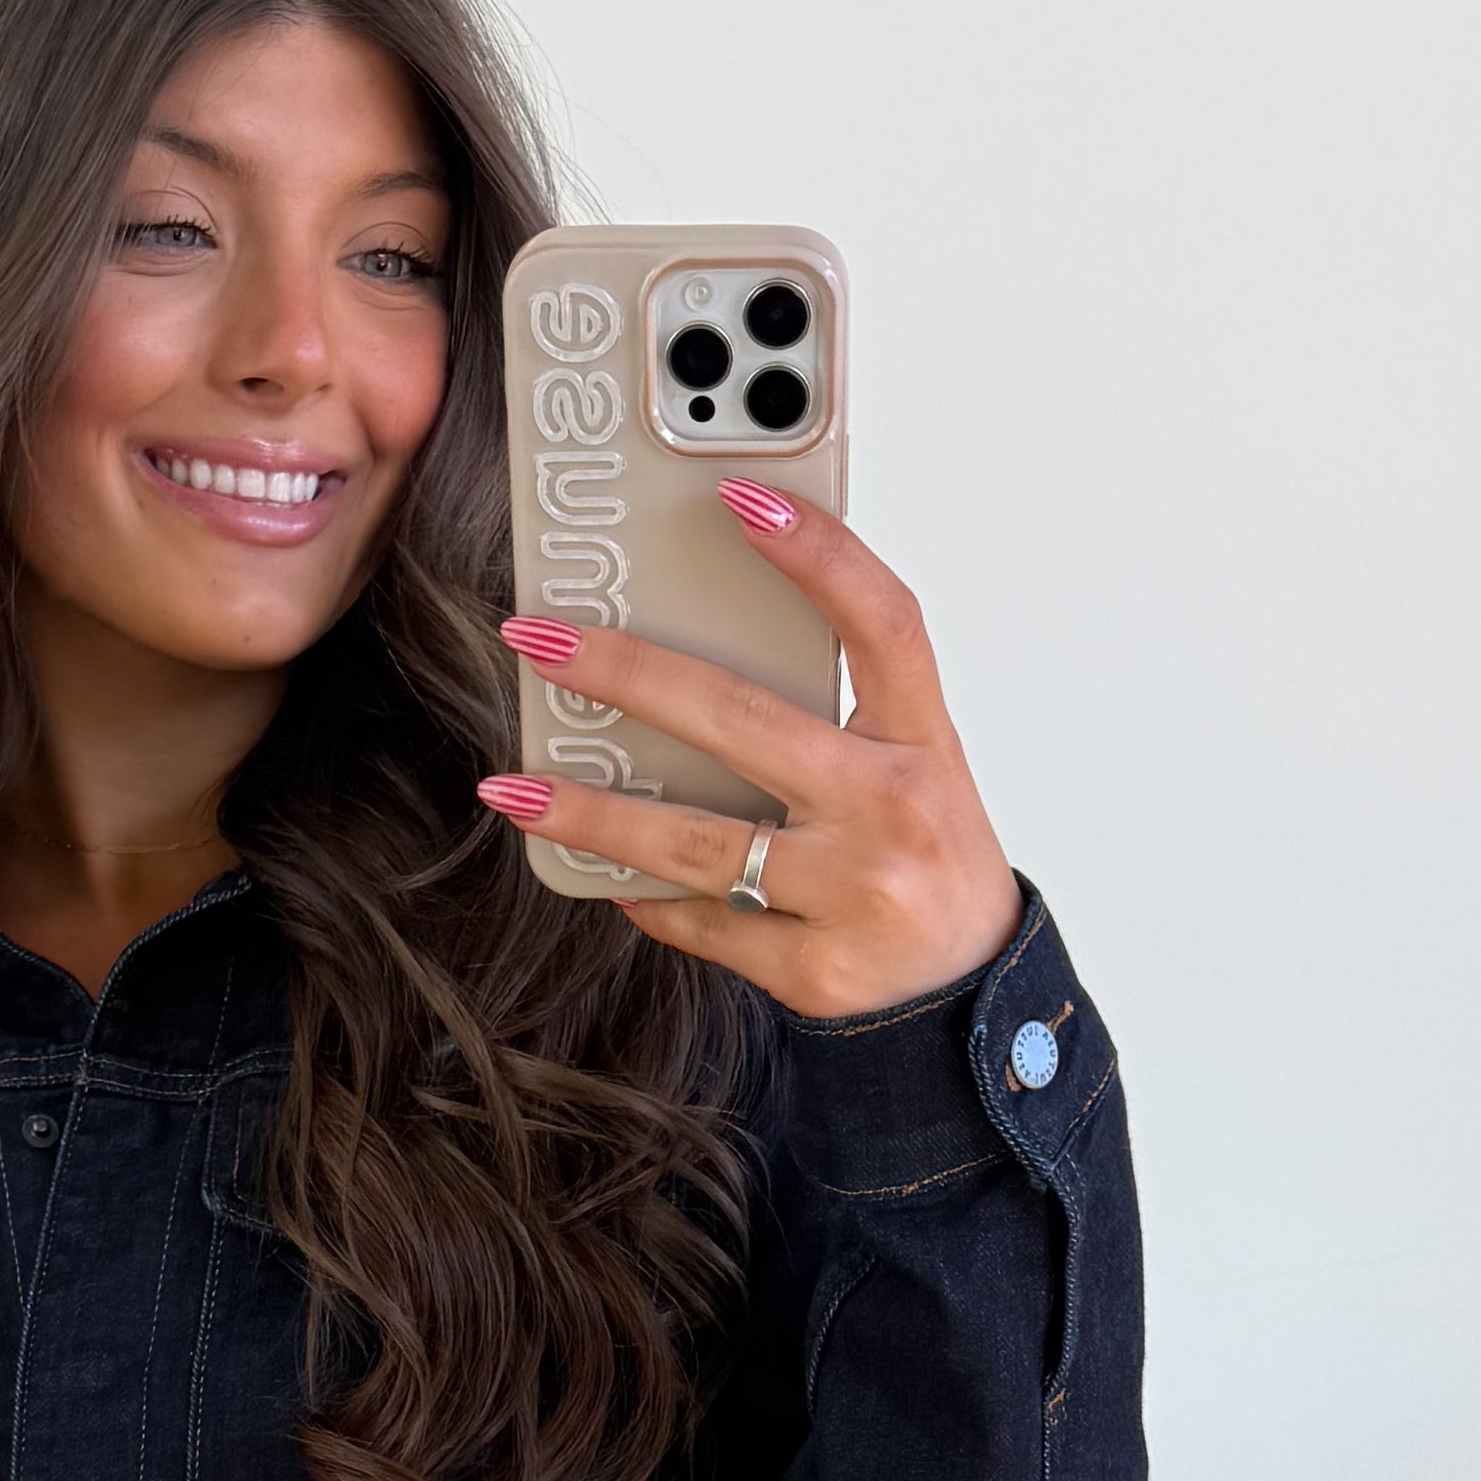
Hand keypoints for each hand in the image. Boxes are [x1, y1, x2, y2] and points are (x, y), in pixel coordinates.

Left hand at [476, 485, 1020, 1017]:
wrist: (967, 985)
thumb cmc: (922, 848)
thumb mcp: (910, 760)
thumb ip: (834, 703)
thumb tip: (695, 636)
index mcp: (923, 741)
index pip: (881, 623)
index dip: (819, 554)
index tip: (739, 495)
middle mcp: (894, 811)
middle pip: (743, 720)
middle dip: (627, 674)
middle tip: (538, 639)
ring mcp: (854, 895)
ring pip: (696, 842)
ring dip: (592, 813)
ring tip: (513, 790)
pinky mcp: (814, 970)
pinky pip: (703, 921)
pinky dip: (647, 896)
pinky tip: (602, 872)